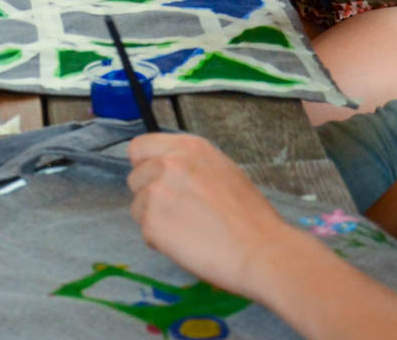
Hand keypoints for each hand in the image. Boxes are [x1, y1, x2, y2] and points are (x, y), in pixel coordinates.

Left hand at [127, 132, 296, 296]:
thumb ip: (189, 165)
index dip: (146, 166)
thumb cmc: (251, 218)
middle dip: (150, 195)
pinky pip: (144, 231)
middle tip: (178, 212)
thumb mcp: (223, 171)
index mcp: (188, 148)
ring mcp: (157, 191)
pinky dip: (160, 241)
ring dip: (155, 219)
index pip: (139, 147)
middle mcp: (168, 163)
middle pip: (135, 177)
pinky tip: (187, 243)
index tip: (157, 180)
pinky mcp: (152, 221)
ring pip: (138, 206)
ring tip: (187, 230)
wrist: (261, 250)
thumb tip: (167, 170)